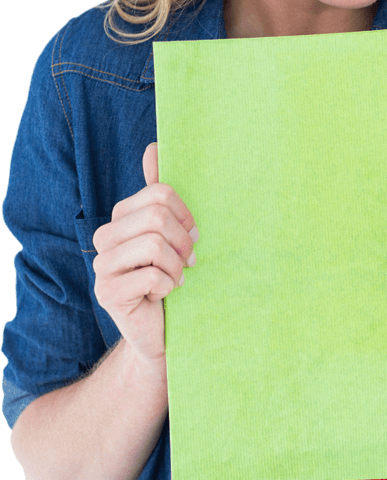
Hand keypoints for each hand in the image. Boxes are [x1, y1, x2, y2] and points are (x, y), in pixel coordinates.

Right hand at [92, 143, 197, 364]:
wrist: (162, 332)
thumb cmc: (169, 280)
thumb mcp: (170, 234)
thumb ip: (160, 195)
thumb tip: (154, 147)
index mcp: (119, 219)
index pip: (159, 194)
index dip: (185, 214)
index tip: (193, 235)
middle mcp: (103, 239)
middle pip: (157, 218)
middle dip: (183, 242)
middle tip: (187, 261)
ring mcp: (101, 267)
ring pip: (154, 245)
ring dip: (176, 266)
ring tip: (176, 278)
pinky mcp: (106, 293)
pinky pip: (151, 276)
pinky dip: (168, 285)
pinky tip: (165, 294)